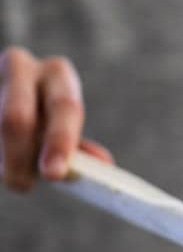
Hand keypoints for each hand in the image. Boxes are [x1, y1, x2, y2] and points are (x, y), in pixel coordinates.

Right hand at [0, 46, 111, 192]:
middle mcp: (22, 66)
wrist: (2, 96)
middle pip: (17, 117)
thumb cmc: (38, 118)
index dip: (59, 141)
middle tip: (21, 185)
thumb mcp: (60, 126)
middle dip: (18, 156)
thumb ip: (76, 146)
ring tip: (8, 173)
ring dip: (2, 157)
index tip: (53, 173)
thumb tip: (103, 164)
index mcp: (57, 75)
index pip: (64, 107)